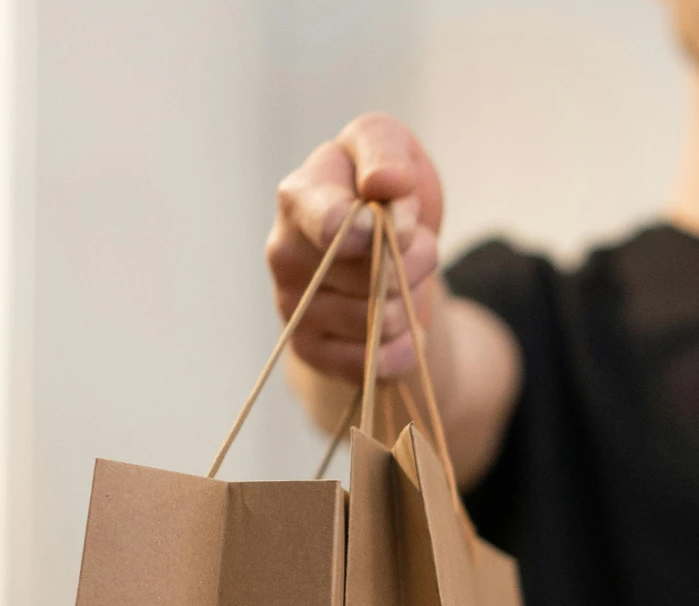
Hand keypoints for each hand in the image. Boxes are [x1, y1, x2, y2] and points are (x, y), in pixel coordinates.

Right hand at [266, 113, 444, 380]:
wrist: (382, 254)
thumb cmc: (383, 192)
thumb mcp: (390, 149)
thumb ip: (386, 152)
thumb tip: (386, 183)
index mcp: (300, 196)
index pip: (330, 222)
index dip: (374, 231)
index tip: (399, 226)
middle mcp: (284, 252)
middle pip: (372, 274)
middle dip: (414, 259)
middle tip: (412, 244)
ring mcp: (291, 305)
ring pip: (378, 320)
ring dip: (410, 302)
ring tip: (402, 281)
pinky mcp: (309, 351)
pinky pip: (372, 364)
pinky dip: (402, 348)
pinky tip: (399, 327)